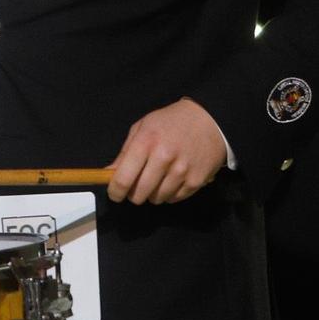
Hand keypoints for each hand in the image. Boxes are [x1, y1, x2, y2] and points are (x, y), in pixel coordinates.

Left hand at [107, 98, 227, 204]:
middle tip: (138, 184)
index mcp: (146, 142)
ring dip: (153, 193)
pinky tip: (173, 178)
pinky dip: (170, 193)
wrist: (210, 120)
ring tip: (159, 177)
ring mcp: (181, 171)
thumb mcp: (143, 127)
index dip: (115, 192)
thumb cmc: (171, 122)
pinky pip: (174, 199)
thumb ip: (125, 152)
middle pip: (139, 195)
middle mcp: (164, 158)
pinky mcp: (196, 181)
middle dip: (134, 194)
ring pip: (156, 199)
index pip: (123, 179)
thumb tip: (108, 174)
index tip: (115, 193)